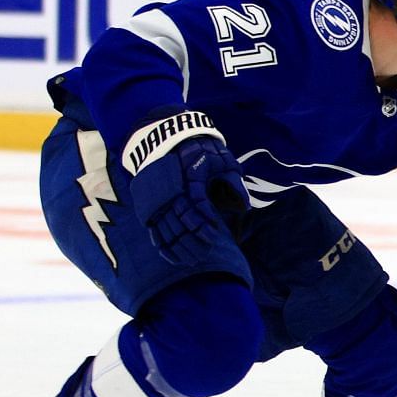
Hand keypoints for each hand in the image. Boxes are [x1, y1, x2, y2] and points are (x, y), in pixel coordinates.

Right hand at [120, 111, 246, 264]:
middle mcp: (170, 187)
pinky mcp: (152, 203)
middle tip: (205, 252)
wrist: (176, 136)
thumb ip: (233, 181)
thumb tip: (244, 206)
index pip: (194, 202)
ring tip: (194, 259)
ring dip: (179, 245)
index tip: (214, 233)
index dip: (204, 220)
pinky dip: (163, 244)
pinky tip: (173, 257)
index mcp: (187, 175)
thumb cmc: (204, 150)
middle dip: (192, 239)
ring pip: (165, 226)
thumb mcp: (223, 160)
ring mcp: (159, 196)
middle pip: (178, 218)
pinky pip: (154, 228)